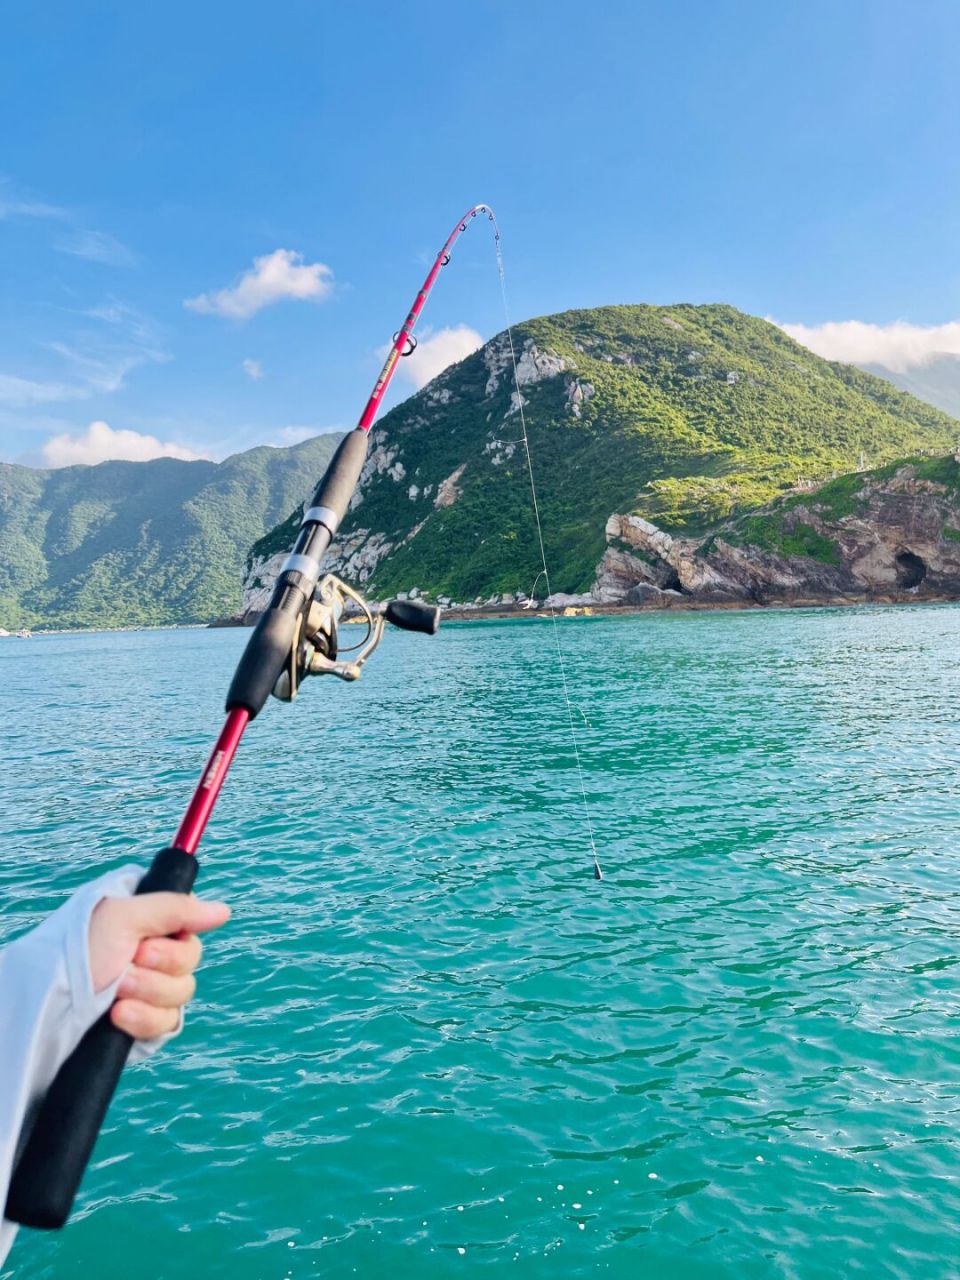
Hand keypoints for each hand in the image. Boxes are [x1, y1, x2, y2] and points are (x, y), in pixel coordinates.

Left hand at [88, 892, 230, 1039]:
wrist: (45, 1007)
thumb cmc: (77, 951)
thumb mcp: (124, 918)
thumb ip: (176, 909)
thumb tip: (223, 911)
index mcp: (148, 923)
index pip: (190, 927)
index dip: (175, 941)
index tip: (145, 945)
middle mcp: (150, 953)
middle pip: (191, 962)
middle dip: (159, 969)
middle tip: (127, 967)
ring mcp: (147, 989)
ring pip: (182, 994)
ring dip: (148, 993)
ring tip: (115, 995)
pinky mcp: (143, 1023)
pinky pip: (167, 1023)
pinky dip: (144, 1020)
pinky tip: (120, 1017)